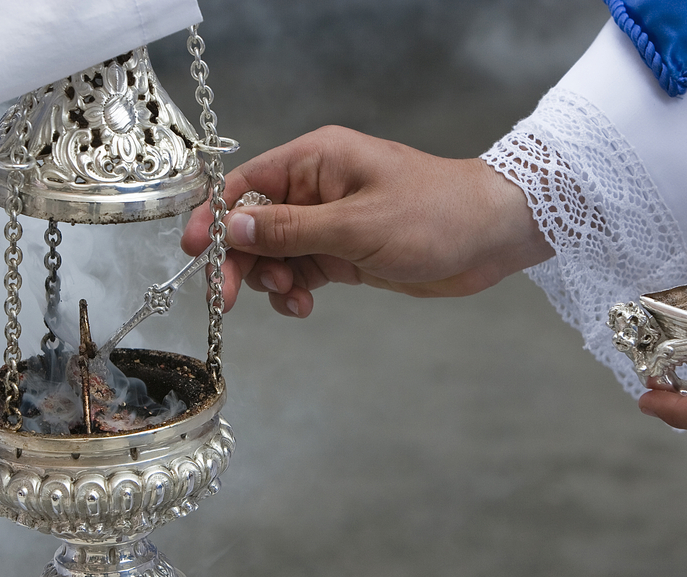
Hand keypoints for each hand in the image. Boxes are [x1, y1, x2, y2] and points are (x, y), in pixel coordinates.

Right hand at [181, 125, 551, 316]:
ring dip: (271, 280)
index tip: (195, 253)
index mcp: (315, 161)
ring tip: (293, 297)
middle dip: (241, 261)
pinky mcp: (344, 252)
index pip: (245, 184)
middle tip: (229, 299)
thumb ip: (290, 229)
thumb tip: (232, 226)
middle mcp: (316, 189)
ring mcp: (329, 222)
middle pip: (254, 224)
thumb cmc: (435, 216)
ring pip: (275, 253)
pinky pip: (301, 271)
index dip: (214, 217)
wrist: (491, 238)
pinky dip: (294, 290)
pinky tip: (303, 305)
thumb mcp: (356, 225)